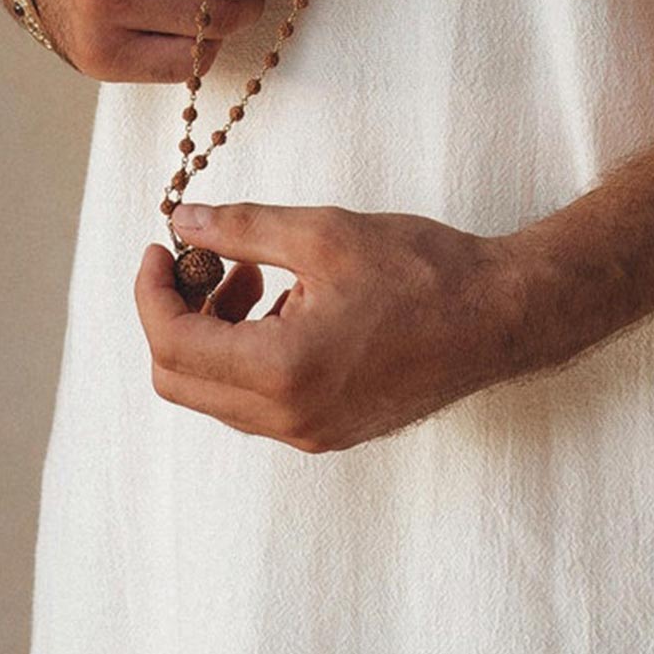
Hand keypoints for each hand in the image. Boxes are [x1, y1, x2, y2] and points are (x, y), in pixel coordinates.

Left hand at [134, 201, 530, 451]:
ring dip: (213, 334)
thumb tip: (182, 221)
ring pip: (217, 395)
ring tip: (252, 276)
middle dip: (176, 315)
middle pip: (182, 381)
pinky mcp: (329, 430)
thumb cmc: (425, 271)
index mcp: (282, 370)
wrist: (500, 317)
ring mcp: (310, 432)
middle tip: (200, 260)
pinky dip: (246, 355)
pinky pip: (256, 403)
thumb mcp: (325, 232)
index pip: (173, 345)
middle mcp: (289, 417)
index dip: (153, 292)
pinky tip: (286, 306)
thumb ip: (242, 228)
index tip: (162, 248)